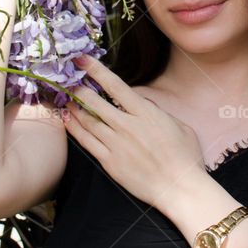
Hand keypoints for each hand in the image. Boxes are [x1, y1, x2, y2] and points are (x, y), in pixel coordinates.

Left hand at [63, 56, 208, 209]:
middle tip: (66, 78)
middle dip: (79, 88)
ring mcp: (117, 145)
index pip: (115, 86)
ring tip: (62, 97)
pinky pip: (87, 142)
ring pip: (87, 121)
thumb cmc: (185, 157)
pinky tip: (67, 120)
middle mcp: (128, 126)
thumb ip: (157, 111)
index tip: (83, 59)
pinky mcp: (110, 162)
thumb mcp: (178, 125)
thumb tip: (141, 102)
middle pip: (95, 102)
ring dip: (73, 107)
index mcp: (146, 113)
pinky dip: (75, 129)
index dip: (97, 71)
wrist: (179, 188)